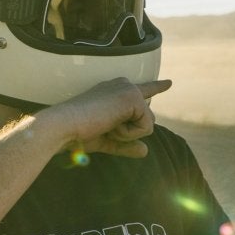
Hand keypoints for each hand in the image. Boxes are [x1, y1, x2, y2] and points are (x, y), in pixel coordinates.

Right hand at [36, 78, 171, 158]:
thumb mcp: (107, 140)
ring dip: (128, 133)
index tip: (169, 82)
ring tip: (105, 125)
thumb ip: (126, 145)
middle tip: (104, 127)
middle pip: (146, 119)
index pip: (143, 91)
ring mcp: (129, 89)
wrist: (65, 126)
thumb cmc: (79, 133)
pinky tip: (110, 124)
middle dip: (130, 132)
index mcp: (115, 91)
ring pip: (148, 123)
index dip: (157, 87)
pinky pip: (146, 127)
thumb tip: (145, 151)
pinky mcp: (134, 97)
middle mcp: (124, 85)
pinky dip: (129, 133)